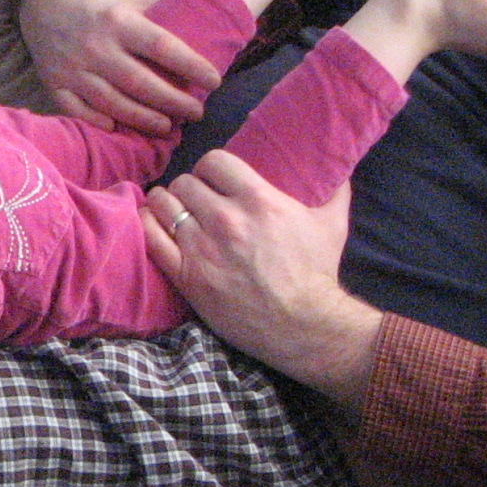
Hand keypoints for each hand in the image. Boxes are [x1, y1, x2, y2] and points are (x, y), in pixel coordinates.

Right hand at [17, 0, 220, 135]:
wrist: (44, 1)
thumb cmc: (99, 3)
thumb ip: (160, 16)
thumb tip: (201, 34)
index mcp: (119, 20)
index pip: (162, 46)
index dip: (191, 66)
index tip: (214, 81)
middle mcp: (95, 46)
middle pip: (140, 83)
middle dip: (173, 102)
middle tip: (197, 113)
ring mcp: (72, 68)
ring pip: (112, 102)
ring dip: (143, 119)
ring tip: (168, 127)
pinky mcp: (54, 83)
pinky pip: (78, 111)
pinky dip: (99, 122)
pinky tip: (120, 129)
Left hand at [144, 152, 383, 410]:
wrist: (304, 326)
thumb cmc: (317, 274)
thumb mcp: (333, 225)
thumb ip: (334, 190)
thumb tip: (338, 166)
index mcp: (258, 200)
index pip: (213, 161)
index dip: (210, 168)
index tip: (214, 179)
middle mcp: (226, 219)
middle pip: (185, 182)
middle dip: (190, 188)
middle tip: (196, 201)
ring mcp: (202, 248)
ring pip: (163, 204)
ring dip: (166, 204)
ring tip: (173, 211)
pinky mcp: (186, 276)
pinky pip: (150, 236)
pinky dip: (149, 225)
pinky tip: (156, 226)